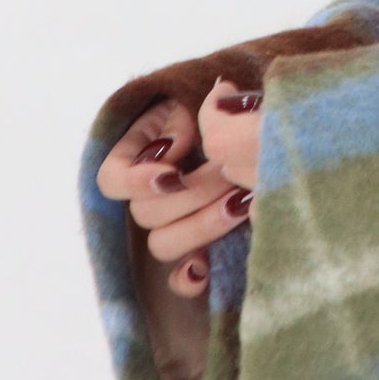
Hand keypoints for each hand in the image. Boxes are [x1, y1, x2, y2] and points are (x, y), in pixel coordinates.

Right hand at [96, 77, 263, 298]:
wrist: (267, 134)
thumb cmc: (234, 109)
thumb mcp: (205, 100)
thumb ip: (189, 115)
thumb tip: (182, 135)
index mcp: (141, 153)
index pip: (111, 180)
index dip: (136, 181)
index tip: (172, 173)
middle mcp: (151, 194)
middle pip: (144, 214)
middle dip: (192, 192)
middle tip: (231, 172)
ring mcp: (173, 225)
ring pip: (162, 244)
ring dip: (202, 224)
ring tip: (243, 201)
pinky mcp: (198, 252)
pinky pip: (180, 279)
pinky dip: (190, 277)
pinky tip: (207, 266)